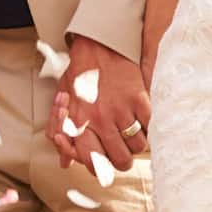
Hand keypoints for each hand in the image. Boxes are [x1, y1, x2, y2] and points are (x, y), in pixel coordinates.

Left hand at [47, 36, 150, 176]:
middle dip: (123, 160)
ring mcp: (121, 110)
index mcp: (79, 123)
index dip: (101, 167)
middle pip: (121, 160)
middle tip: (122, 149)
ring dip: (136, 143)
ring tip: (131, 132)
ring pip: (138, 147)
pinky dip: (148, 127)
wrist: (99, 44)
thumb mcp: (62, 102)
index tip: (105, 161)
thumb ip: (61, 134)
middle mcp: (100, 120)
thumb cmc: (79, 73)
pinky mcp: (139, 99)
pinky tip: (140, 119)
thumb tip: (65, 163)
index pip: (92, 162)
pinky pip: (150, 127)